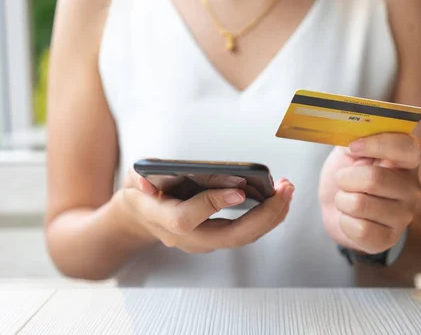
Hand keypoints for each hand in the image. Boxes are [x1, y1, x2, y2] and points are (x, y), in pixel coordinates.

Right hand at [119, 168, 294, 252]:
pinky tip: (281, 198)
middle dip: (261, 216)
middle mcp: (187, 238)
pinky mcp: (218, 237)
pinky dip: (267, 216)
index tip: (239, 191)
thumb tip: (147, 180)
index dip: (212, 204)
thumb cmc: (141, 193)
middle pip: (229, 236)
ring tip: (288, 191)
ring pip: (243, 238)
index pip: (187, 218)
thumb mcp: (132, 180)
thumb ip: (138, 179)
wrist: (142, 218)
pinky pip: (246, 233)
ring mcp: (204, 242)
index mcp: (163, 219)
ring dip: (271, 216)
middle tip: (284, 191)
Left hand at [319, 133, 420, 254]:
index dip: (379, 144)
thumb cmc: (347, 174)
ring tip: (346, 198)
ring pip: (361, 204)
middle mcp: (411, 188)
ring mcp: (403, 215)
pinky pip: (359, 229)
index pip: (410, 148)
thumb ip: (354, 135)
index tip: (353, 146)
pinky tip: (349, 218)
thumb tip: (354, 135)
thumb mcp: (349, 149)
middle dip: (346, 178)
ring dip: (342, 200)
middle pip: (375, 179)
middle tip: (342, 179)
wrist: (337, 209)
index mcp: (406, 161)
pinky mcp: (388, 238)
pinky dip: (344, 221)